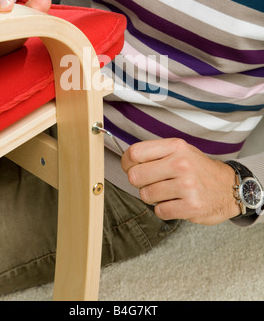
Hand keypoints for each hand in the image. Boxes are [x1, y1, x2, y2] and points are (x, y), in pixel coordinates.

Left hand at [121, 138, 240, 224]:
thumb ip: (155, 153)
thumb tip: (127, 161)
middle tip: (151, 182)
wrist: (230, 188)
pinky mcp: (191, 206)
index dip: (127, 163)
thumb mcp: (180, 151)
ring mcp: (186, 186)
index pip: (135, 152)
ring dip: (152, 197)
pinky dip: (164, 209)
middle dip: (139, 182)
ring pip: (146, 195)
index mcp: (176, 147)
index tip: (131, 167)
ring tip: (167, 193)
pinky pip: (159, 211)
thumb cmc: (199, 169)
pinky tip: (175, 203)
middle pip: (135, 176)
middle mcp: (181, 164)